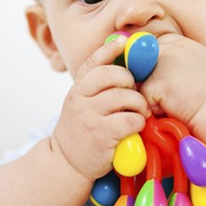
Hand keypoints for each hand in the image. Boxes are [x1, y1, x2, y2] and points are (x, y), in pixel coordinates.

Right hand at [51, 37, 151, 180]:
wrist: (65, 163)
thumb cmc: (83, 128)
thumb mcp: (82, 102)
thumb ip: (97, 86)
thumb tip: (121, 59)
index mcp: (78, 88)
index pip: (92, 62)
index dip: (109, 49)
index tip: (123, 42)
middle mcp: (80, 99)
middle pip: (112, 75)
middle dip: (130, 81)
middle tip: (134, 93)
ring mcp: (89, 116)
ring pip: (125, 97)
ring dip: (139, 104)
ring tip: (139, 112)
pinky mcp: (101, 135)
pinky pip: (130, 119)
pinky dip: (138, 121)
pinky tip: (136, 126)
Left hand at [139, 33, 205, 130]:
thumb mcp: (192, 64)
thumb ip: (169, 59)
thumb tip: (140, 63)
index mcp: (176, 41)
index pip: (146, 50)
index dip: (151, 68)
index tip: (171, 80)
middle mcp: (168, 47)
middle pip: (139, 66)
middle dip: (151, 82)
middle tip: (177, 91)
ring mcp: (161, 63)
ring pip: (140, 83)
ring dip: (153, 96)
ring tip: (177, 98)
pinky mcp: (156, 82)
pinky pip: (144, 99)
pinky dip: (156, 108)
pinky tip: (175, 106)